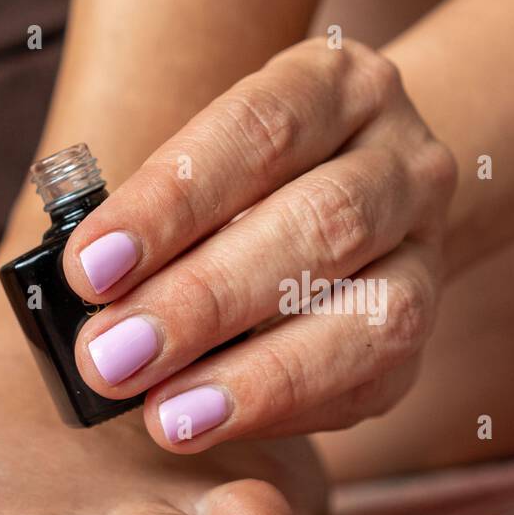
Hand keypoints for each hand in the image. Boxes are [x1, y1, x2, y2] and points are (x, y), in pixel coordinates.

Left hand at [63, 37, 456, 449]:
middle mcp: (399, 161)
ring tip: (167, 418)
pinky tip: (214, 425)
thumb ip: (154, 225)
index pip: (257, 132)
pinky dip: (285, 411)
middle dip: (201, 302)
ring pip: (371, 315)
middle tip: (111, 357)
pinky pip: (370, 382)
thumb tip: (87, 305)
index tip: (87, 269)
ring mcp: (426, 249)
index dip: (169, 204)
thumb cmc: (237, 187)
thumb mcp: (200, 167)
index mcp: (334, 89)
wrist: (351, 201)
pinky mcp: (425, 334)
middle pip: (318, 225)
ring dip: (257, 377)